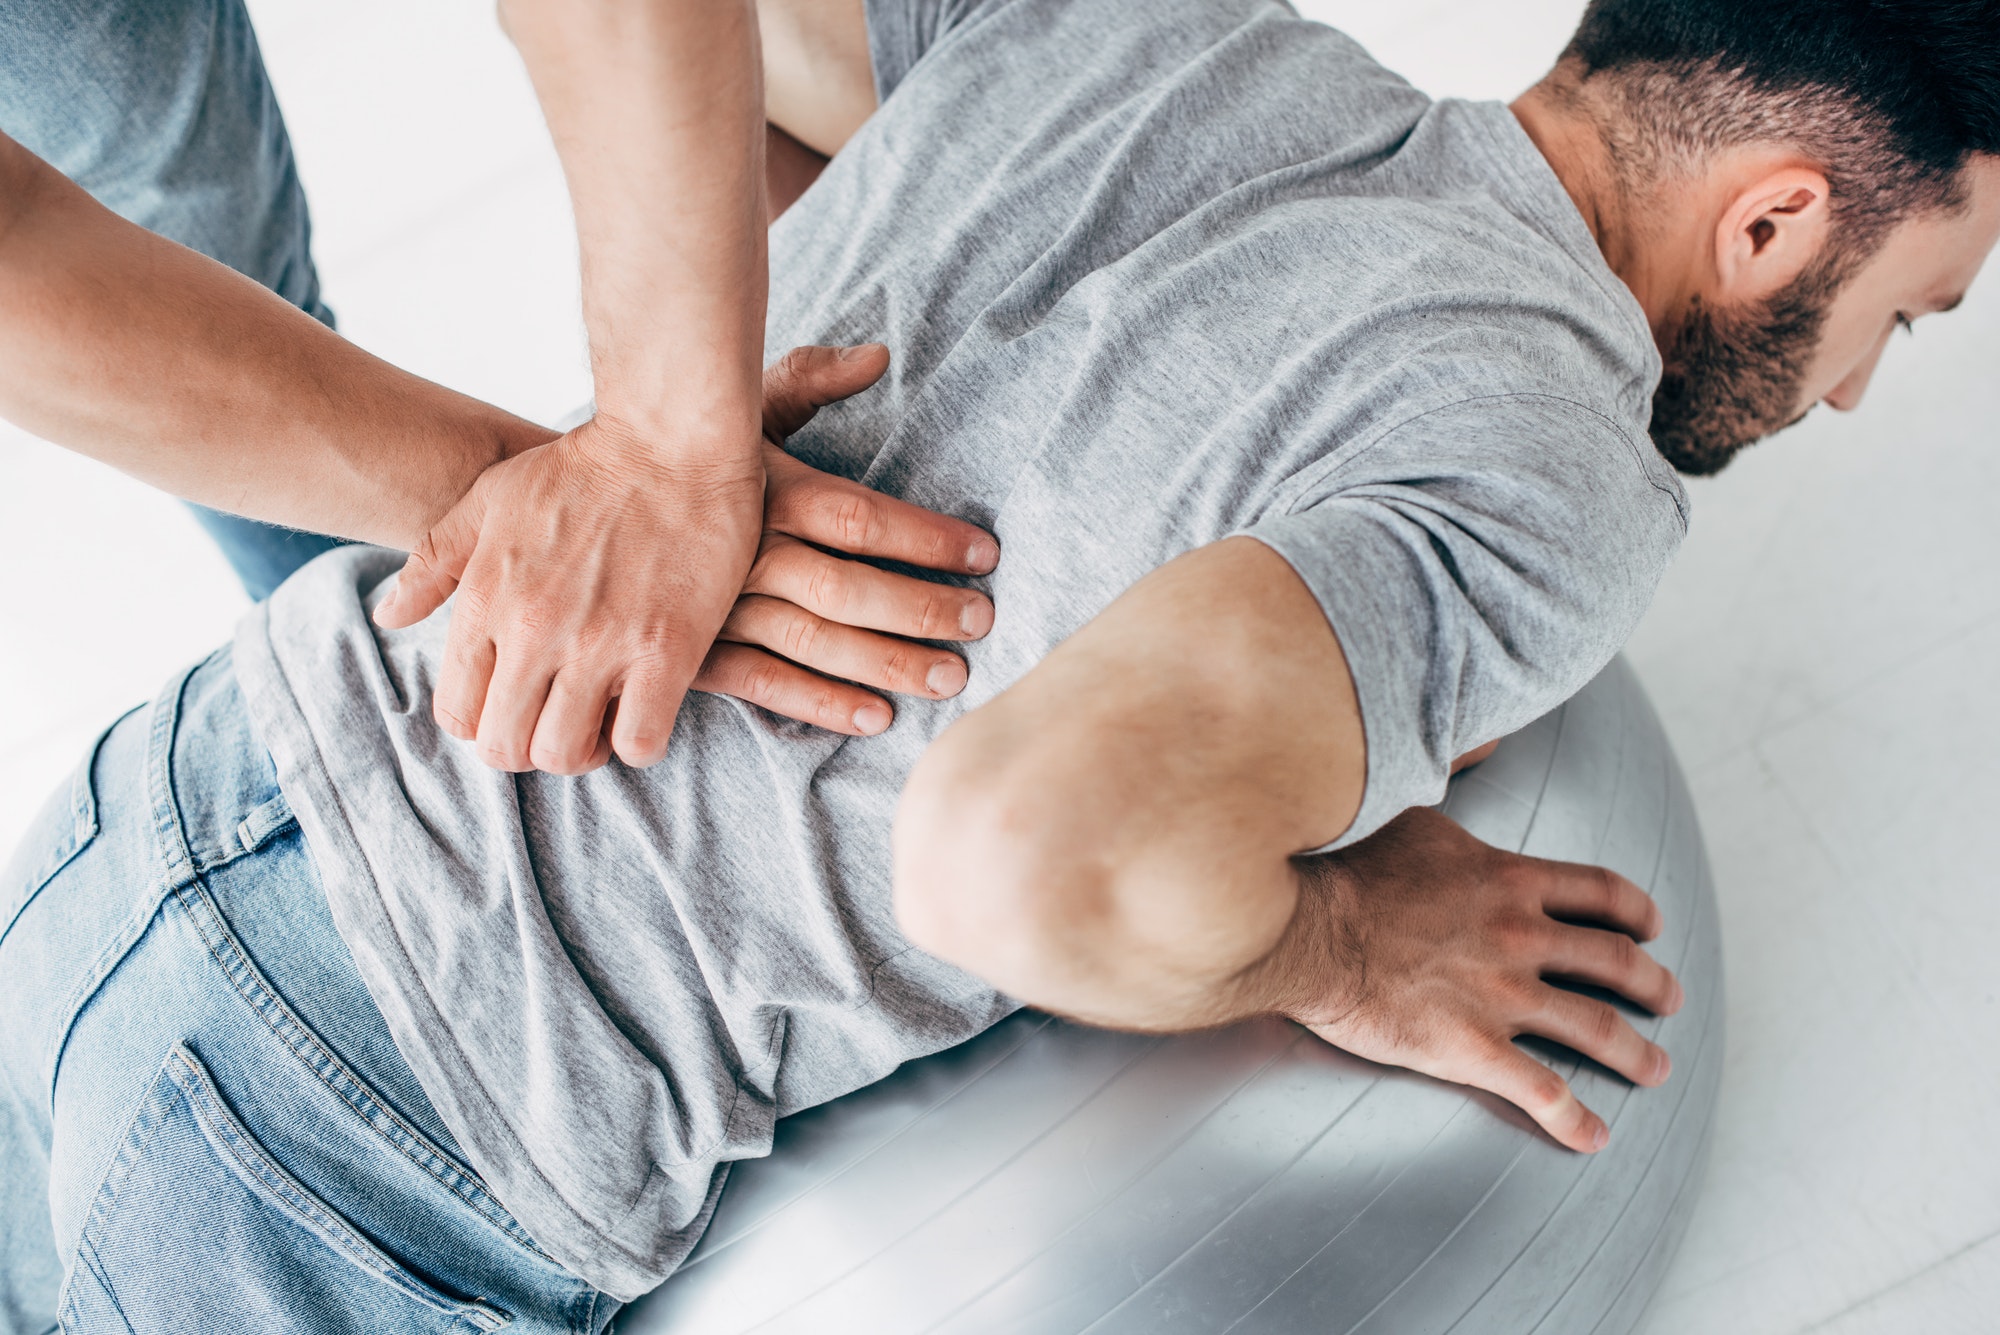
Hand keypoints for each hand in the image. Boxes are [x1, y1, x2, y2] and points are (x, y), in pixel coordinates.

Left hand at [374, 403, 764, 774]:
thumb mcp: (490, 498)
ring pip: (566, 754)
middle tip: (557, 723)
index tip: (515, 706)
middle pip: (506, 747)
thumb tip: (389, 615)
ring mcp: (602, 645)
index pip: (457, 711)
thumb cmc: (584, 465)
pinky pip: (641, 741)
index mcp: (487, 600)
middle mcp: (535, 632)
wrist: (670, 435)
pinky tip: (646, 709)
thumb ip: (435, 561)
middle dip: (526, 748)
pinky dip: (639, 743)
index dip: (482, 723)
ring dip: (581, 751)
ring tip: (602, 720)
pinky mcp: (667, 651)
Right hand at [691, 345, 1000, 733]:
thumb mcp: (738, 411)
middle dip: (921, 608)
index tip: (985, 552)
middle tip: (982, 622)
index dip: (926, 537)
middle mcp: (744, 551)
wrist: (569, 510)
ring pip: (815, 641)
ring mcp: (717, 607)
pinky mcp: (692, 653)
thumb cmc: (675, 456)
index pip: (860, 515)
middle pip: (848, 585)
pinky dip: (820, 703)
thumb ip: (809, 381)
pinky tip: (874, 717)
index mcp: (763, 489)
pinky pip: (763, 683)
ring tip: (950, 675)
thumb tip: (879, 353)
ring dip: (886, 663)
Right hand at [1279, 807, 1683, 1152]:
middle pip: (1613, 961)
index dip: (1635, 912)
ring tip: (1656, 1068)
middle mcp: (1519, 937)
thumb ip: (1454, 772)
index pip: (1599, 892)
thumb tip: (1484, 735)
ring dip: (1635, 1052)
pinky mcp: (1470, 1048)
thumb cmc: (1344, 865)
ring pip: (1594, 1028)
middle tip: (1669, 999)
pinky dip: (1574, 1118)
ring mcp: (1500, 995)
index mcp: (1508, 880)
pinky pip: (1540, 1090)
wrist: (1304, 926)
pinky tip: (1594, 1136)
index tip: (1650, 927)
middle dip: (1653, 984)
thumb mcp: (1408, 804)